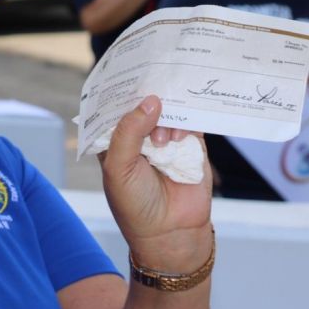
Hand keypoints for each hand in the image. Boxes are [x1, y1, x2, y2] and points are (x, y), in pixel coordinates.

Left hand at [99, 95, 212, 270]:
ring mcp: (167, 139)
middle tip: (151, 100)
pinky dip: (186, 124)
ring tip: (162, 142)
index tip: (126, 74)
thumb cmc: (135, 205)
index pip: (117, 107)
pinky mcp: (191, 145)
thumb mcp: (119, 167)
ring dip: (166, 118)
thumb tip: (151, 101)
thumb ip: (129, 132)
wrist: (171, 234)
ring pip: (169, 110)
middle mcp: (142, 136)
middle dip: (147, 100)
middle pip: (145, 103)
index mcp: (117, 140)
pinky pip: (192, 122)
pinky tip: (177, 139)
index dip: (121, 92)